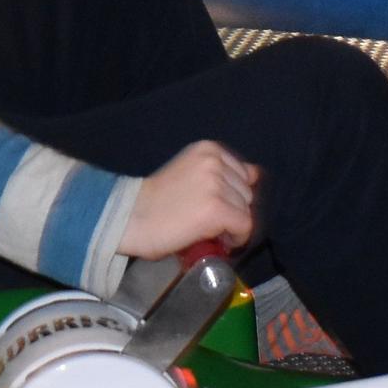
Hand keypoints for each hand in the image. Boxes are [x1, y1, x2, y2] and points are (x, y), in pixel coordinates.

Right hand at [121, 140, 258, 259]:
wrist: (131, 216)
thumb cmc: (156, 198)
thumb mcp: (190, 171)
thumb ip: (221, 171)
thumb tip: (255, 174)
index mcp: (208, 148)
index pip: (244, 174)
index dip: (232, 194)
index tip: (213, 206)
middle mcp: (215, 161)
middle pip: (247, 193)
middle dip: (232, 209)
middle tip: (206, 220)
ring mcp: (217, 185)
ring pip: (246, 211)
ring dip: (232, 224)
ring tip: (207, 229)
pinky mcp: (218, 209)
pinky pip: (244, 226)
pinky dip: (235, 237)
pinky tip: (216, 239)